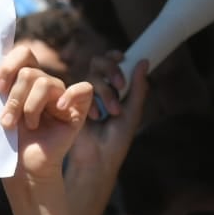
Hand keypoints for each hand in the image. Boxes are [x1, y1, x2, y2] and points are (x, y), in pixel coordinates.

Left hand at [0, 46, 94, 182]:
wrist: (22, 168)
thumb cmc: (8, 141)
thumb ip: (0, 86)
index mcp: (26, 80)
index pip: (24, 53)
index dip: (9, 65)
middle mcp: (45, 85)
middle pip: (29, 73)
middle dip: (14, 98)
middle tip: (8, 122)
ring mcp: (62, 97)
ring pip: (44, 83)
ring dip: (29, 107)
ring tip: (27, 126)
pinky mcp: (77, 112)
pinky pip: (84, 89)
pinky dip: (70, 96)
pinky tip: (59, 109)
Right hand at [70, 54, 148, 180]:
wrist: (98, 158)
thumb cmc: (117, 140)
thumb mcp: (132, 112)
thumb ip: (138, 87)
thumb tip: (143, 61)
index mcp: (114, 88)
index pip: (113, 62)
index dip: (115, 56)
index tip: (123, 58)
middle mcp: (98, 88)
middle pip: (99, 62)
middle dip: (111, 69)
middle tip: (120, 85)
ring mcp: (83, 95)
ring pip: (91, 75)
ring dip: (104, 91)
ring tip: (111, 112)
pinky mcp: (70, 102)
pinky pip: (77, 89)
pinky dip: (89, 100)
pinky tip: (94, 116)